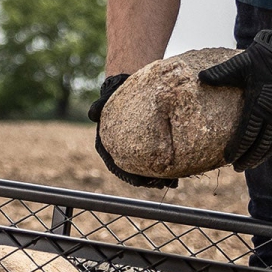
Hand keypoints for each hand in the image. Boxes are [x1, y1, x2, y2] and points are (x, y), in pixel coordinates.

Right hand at [87, 73, 178, 189]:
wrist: (127, 87)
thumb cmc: (115, 94)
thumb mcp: (106, 99)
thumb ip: (98, 107)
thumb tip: (92, 113)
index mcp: (108, 146)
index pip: (116, 166)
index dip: (128, 176)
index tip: (139, 182)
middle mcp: (122, 151)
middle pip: (134, 172)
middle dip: (147, 180)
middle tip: (161, 184)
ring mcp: (137, 149)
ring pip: (147, 168)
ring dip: (160, 177)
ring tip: (173, 183)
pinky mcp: (151, 144)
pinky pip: (158, 159)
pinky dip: (167, 167)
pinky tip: (179, 172)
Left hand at [198, 27, 271, 171]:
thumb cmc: (262, 58)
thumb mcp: (239, 65)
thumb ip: (220, 74)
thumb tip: (199, 78)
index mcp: (258, 105)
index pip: (246, 136)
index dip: (237, 150)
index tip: (228, 159)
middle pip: (260, 145)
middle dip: (249, 158)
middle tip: (238, 168)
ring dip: (262, 155)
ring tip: (251, 164)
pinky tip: (266, 150)